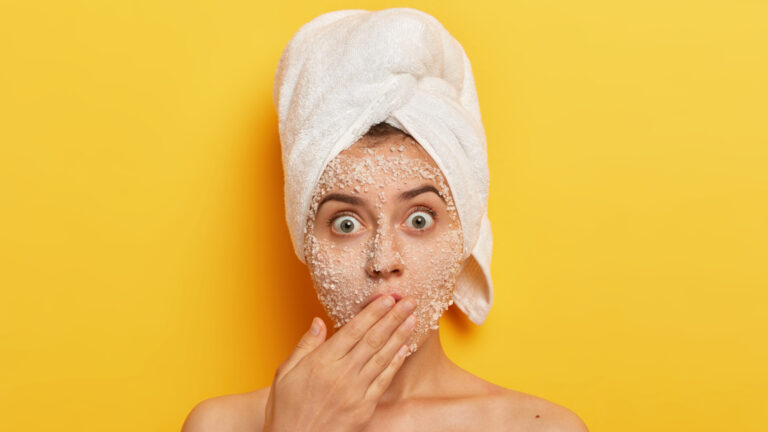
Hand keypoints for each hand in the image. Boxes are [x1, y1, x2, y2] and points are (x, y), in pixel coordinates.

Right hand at [263, 295, 416, 431]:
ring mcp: (355, 391)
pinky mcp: (364, 408)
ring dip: (400, 335)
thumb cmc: (286, 409)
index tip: (387, 298)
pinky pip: (384, 381)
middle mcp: (341, 374)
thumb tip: (318, 322)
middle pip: (373, 339)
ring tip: (412, 318)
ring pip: (382, 357)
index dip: (373, 312)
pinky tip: (405, 348)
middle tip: (409, 301)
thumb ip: (305, 346)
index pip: (354, 330)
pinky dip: (396, 363)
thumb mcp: (285, 373)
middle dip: (393, 317)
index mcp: (322, 362)